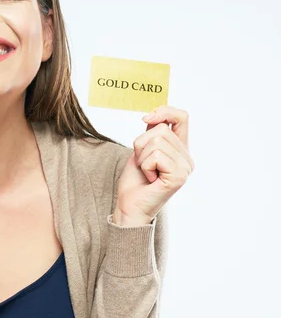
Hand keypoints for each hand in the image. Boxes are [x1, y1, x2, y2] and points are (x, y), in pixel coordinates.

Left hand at [112, 105, 194, 225]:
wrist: (130, 205)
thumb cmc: (135, 180)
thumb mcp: (142, 150)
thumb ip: (152, 132)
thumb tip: (153, 114)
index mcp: (181, 149)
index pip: (182, 117)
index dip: (164, 111)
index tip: (146, 118)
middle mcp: (187, 158)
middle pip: (162, 129)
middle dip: (142, 144)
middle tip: (143, 164)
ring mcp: (185, 168)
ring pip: (157, 141)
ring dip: (142, 156)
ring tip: (146, 172)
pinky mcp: (179, 176)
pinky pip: (156, 156)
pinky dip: (145, 166)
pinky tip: (150, 179)